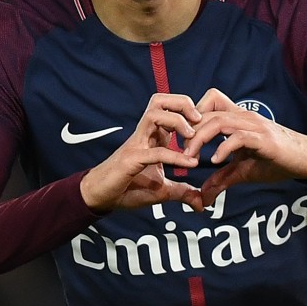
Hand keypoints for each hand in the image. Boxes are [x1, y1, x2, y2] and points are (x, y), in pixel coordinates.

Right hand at [80, 93, 202, 212]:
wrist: (100, 197)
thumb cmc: (127, 188)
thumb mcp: (161, 190)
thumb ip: (182, 192)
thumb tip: (201, 204)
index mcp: (152, 137)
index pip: (169, 108)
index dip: (189, 110)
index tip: (207, 126)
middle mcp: (144, 135)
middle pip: (159, 101)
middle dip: (182, 103)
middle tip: (199, 119)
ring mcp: (136, 145)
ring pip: (153, 115)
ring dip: (177, 121)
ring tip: (192, 135)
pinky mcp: (130, 160)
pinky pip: (154, 152)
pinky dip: (175, 156)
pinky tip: (190, 164)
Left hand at [184, 88, 306, 205]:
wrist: (306, 160)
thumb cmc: (275, 160)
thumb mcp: (243, 170)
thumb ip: (222, 179)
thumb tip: (203, 197)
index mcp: (238, 119)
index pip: (210, 102)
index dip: (192, 116)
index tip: (182, 139)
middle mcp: (244, 117)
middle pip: (208, 114)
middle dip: (189, 132)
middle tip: (180, 153)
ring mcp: (255, 127)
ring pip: (220, 122)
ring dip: (200, 138)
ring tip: (191, 157)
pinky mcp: (264, 140)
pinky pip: (239, 137)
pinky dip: (223, 148)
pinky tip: (214, 161)